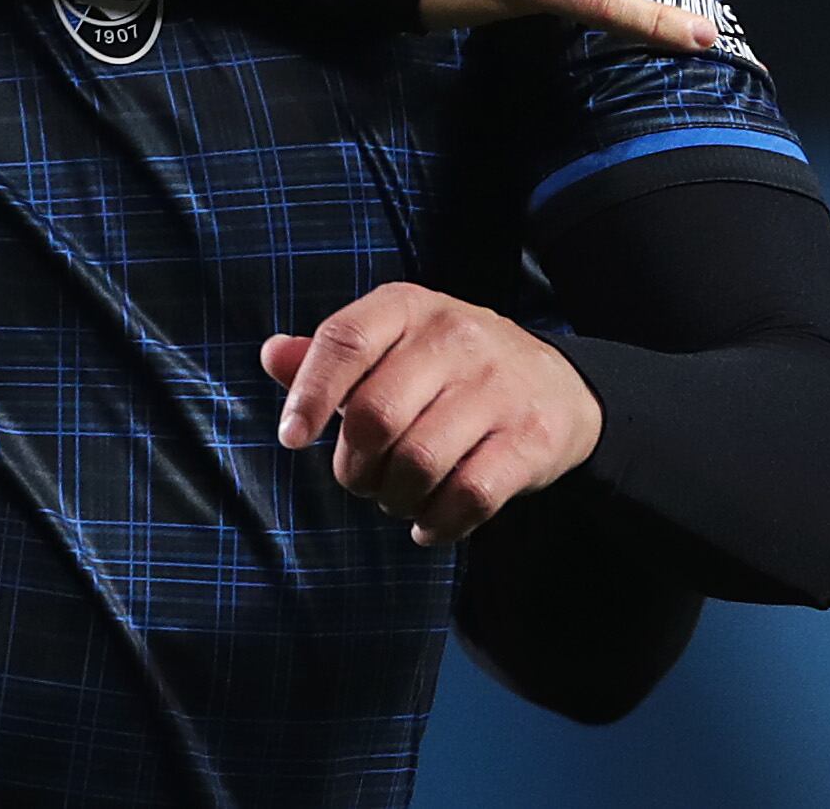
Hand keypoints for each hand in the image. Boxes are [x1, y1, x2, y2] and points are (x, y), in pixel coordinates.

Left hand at [260, 282, 602, 546]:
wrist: (557, 383)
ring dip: (394, 498)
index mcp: (409, 307)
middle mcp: (457, 336)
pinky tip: (429, 524)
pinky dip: (437, 524)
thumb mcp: (393, 344)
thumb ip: (332, 356)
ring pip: (419, 463)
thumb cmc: (450, 368)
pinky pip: (469, 496)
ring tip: (398, 497)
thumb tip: (272, 355)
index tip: (292, 438)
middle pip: (375, 416)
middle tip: (362, 479)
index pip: (345, 341)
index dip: (310, 394)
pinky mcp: (533, 438)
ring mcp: (499, 387)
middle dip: (355, 467)